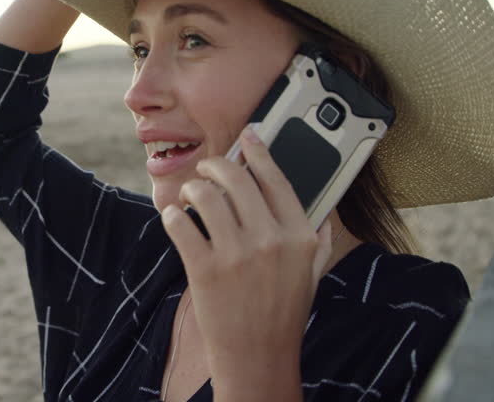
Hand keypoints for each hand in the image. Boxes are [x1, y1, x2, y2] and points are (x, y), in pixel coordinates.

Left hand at [161, 127, 332, 400]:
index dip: (259, 150)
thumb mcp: (313, 275)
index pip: (277, 178)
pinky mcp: (205, 270)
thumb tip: (321, 211)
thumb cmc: (283, 314)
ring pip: (205, 195)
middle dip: (216, 165)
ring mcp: (236, 255)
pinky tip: (174, 217)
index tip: (247, 135)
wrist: (258, 357)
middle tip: (207, 169)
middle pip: (237, 178)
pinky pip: (180, 224)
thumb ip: (318, 240)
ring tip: (189, 196)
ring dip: (192, 189)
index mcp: (300, 236)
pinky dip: (172, 215)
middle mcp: (270, 240)